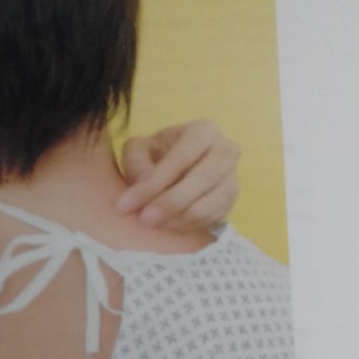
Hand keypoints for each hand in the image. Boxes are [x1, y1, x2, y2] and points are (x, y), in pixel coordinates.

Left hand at [116, 120, 239, 229]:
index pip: (182, 155)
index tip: (126, 204)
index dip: (154, 181)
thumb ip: (136, 162)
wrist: (175, 169)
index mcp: (204, 131)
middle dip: (173, 201)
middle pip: (205, 177)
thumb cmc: (155, 155)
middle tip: (144, 219)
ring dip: (182, 216)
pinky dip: (190, 224)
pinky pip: (215, 216)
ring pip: (214, 201)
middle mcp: (226, 151)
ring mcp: (232, 178)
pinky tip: (167, 226)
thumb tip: (145, 183)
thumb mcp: (138, 150)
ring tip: (154, 224)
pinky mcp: (230, 202)